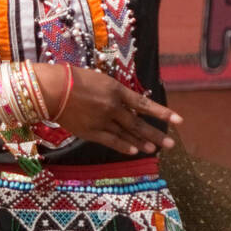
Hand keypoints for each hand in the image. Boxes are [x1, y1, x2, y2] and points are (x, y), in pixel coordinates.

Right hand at [37, 63, 181, 155]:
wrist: (52, 89)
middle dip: (155, 134)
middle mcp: (113, 106)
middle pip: (138, 123)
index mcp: (116, 90)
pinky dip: (123, 146)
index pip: (145, 104)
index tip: (178, 121)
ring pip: (127, 134)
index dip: (162, 113)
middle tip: (170, 144)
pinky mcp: (90, 132)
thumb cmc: (73, 79)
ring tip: (155, 150)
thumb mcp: (100, 80)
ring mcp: (102, 120)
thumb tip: (129, 105)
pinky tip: (135, 151)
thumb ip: (116, 93)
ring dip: (142, 142)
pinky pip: (111, 141)